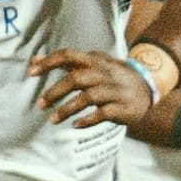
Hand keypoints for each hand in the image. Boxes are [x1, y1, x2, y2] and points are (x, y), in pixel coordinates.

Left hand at [30, 49, 163, 132]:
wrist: (149, 86)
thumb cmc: (112, 76)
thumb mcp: (93, 64)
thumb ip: (66, 62)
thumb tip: (34, 59)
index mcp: (95, 61)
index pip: (69, 55)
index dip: (49, 62)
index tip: (30, 72)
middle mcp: (105, 74)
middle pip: (77, 78)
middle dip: (55, 91)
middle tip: (40, 104)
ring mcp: (115, 90)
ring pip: (88, 97)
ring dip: (68, 108)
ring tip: (53, 120)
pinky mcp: (122, 107)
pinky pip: (103, 113)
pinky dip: (88, 120)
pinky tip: (76, 125)